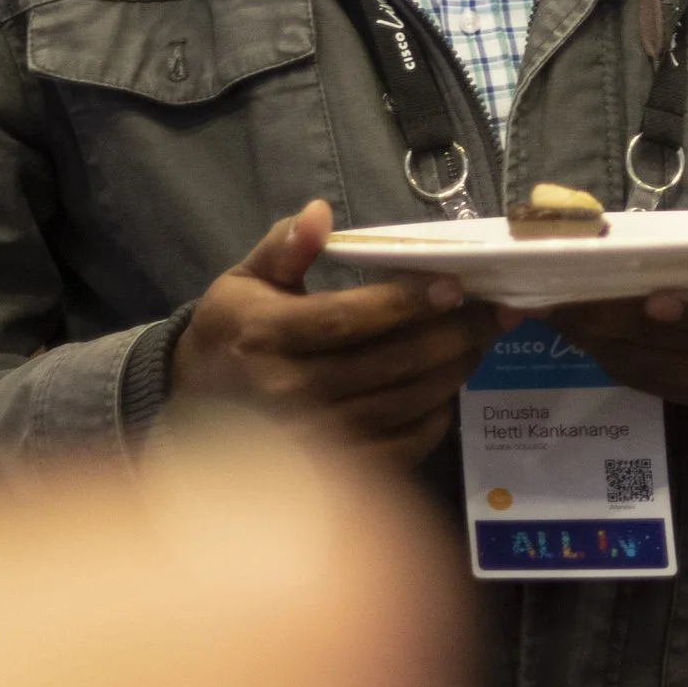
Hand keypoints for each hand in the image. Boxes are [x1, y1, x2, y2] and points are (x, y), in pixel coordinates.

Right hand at [172, 201, 501, 466]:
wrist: (192, 412)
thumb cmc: (231, 336)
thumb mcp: (243, 282)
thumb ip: (283, 248)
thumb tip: (319, 212)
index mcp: (266, 337)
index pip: (346, 319)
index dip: (405, 303)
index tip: (456, 285)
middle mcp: (288, 393)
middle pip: (387, 364)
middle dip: (451, 335)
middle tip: (496, 312)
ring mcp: (312, 440)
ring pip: (401, 405)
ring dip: (452, 372)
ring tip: (482, 342)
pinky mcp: (331, 474)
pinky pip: (397, 447)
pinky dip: (433, 418)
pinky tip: (450, 388)